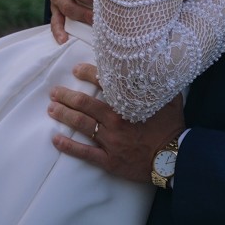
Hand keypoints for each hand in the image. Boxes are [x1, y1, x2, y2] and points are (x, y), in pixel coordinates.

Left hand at [47, 63, 185, 183]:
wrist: (173, 159)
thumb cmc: (172, 128)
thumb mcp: (170, 100)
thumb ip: (160, 83)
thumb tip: (157, 65)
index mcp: (127, 104)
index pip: (103, 83)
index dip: (87, 74)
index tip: (76, 70)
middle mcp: (115, 121)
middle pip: (85, 104)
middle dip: (67, 96)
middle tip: (55, 92)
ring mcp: (110, 141)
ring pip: (82, 125)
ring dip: (64, 115)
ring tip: (51, 109)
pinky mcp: (109, 160)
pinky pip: (85, 153)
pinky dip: (68, 146)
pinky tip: (56, 140)